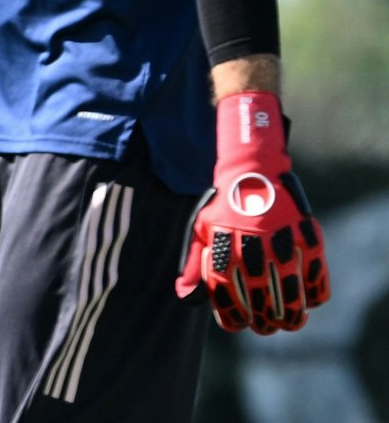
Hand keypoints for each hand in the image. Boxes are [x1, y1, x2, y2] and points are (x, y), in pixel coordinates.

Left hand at [175, 91, 328, 332]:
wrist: (251, 172)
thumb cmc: (223, 206)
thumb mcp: (201, 229)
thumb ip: (194, 264)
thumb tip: (184, 296)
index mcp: (224, 247)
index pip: (227, 295)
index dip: (232, 317)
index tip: (237, 325)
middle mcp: (253, 247)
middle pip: (261, 300)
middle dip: (264, 322)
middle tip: (265, 328)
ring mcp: (282, 242)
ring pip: (291, 292)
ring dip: (292, 315)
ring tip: (290, 323)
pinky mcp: (306, 235)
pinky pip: (316, 273)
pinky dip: (315, 293)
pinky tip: (310, 301)